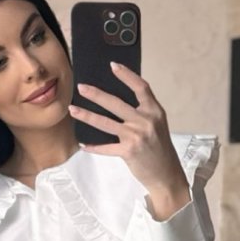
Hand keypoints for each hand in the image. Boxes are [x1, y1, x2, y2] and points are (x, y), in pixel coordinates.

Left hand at [70, 62, 189, 206]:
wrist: (167, 174)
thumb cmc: (160, 148)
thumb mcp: (157, 125)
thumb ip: (143, 112)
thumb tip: (118, 101)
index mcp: (155, 111)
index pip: (141, 87)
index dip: (127, 75)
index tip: (113, 66)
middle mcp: (146, 121)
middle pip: (117, 103)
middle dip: (96, 94)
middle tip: (81, 87)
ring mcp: (136, 136)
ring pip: (106, 123)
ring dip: (87, 115)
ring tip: (72, 109)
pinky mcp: (128, 152)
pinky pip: (105, 147)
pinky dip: (94, 146)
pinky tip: (84, 144)